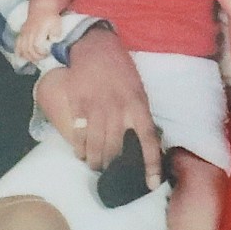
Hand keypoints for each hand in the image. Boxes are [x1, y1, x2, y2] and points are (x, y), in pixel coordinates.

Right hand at [14, 10, 61, 65]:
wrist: (42, 8)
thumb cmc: (50, 18)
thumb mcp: (57, 24)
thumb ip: (56, 33)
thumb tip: (53, 40)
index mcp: (39, 32)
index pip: (37, 46)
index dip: (41, 53)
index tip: (47, 54)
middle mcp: (30, 33)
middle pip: (28, 49)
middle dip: (35, 57)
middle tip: (42, 57)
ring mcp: (24, 33)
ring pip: (22, 48)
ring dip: (27, 56)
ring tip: (34, 58)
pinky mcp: (21, 33)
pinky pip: (17, 43)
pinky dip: (18, 51)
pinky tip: (21, 56)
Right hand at [58, 27, 162, 186]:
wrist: (95, 45)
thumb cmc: (119, 69)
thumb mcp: (138, 89)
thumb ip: (139, 114)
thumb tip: (142, 142)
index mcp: (138, 105)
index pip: (148, 140)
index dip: (151, 164)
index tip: (151, 184)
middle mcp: (119, 108)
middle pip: (117, 149)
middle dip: (113, 165)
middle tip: (110, 171)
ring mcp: (97, 106)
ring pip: (96, 145)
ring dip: (95, 161)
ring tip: (94, 165)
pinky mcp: (79, 103)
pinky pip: (79, 133)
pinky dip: (79, 147)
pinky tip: (79, 152)